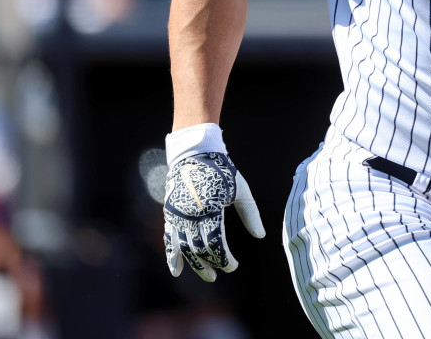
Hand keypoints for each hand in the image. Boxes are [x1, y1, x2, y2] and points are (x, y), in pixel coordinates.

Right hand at [163, 152, 264, 281]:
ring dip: (195, 264)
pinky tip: (177, 272)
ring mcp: (177, 215)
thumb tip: (261, 236)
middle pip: (199, 248)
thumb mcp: (241, 189)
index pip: (215, 243)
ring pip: (184, 247)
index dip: (224, 259)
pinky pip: (169, 239)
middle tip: (220, 273)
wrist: (194, 155)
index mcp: (210, 208)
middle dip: (211, 264)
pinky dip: (171, 256)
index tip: (233, 266)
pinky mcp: (170, 214)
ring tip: (208, 276)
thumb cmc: (222, 172)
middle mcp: (190, 214)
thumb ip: (251, 213)